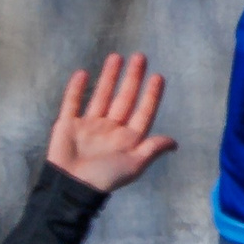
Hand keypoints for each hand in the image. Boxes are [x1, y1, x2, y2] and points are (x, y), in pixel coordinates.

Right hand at [45, 54, 177, 194]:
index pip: (143, 112)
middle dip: (132, 78)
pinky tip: (83, 73)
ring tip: (116, 57)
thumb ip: (152, 149)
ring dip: (109, 77)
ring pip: (101, 96)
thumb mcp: (134, 165)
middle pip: (124, 98)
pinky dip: (76, 89)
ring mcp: (88, 126)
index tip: (158, 76)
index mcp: (127, 139)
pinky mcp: (68, 125)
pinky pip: (72, 103)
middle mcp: (110, 129)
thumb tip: (175, 143)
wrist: (71, 186)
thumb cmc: (104, 178)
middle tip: (140, 56)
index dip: (151, 95)